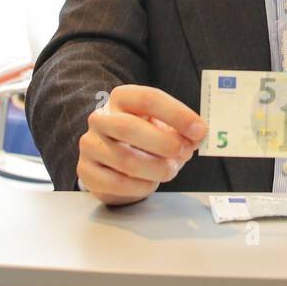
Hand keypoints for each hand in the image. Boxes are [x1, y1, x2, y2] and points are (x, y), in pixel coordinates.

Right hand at [77, 85, 207, 204]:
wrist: (114, 163)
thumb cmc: (143, 141)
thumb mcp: (163, 129)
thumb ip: (181, 132)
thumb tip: (197, 137)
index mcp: (122, 98)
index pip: (148, 99)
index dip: (177, 114)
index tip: (200, 130)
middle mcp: (101, 118)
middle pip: (129, 127)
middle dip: (163, 143)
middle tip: (184, 153)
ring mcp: (90, 144)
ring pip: (125, 159)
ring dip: (156, 168)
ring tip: (169, 170)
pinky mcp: (86, 171)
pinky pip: (117, 183)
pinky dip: (141, 187)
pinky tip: (150, 183)